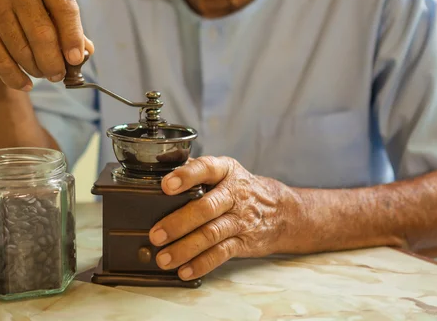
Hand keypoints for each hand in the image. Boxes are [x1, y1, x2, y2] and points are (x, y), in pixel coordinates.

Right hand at [0, 0, 94, 90]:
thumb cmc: (33, 4)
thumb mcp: (54, 6)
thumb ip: (73, 28)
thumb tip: (86, 52)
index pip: (65, 9)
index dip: (73, 37)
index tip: (77, 59)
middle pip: (42, 34)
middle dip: (54, 61)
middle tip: (59, 75)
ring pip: (22, 51)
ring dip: (37, 69)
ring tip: (44, 73)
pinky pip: (1, 61)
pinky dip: (16, 78)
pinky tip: (26, 84)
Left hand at [149, 156, 300, 279]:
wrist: (281, 211)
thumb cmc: (241, 189)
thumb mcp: (224, 172)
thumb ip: (196, 169)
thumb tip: (160, 165)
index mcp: (225, 171)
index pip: (206, 169)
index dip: (186, 177)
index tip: (166, 186)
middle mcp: (234, 194)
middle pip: (206, 208)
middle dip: (179, 222)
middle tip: (156, 234)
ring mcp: (240, 219)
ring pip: (211, 234)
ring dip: (185, 248)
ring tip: (163, 258)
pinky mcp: (244, 242)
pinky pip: (221, 254)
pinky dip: (201, 264)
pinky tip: (184, 270)